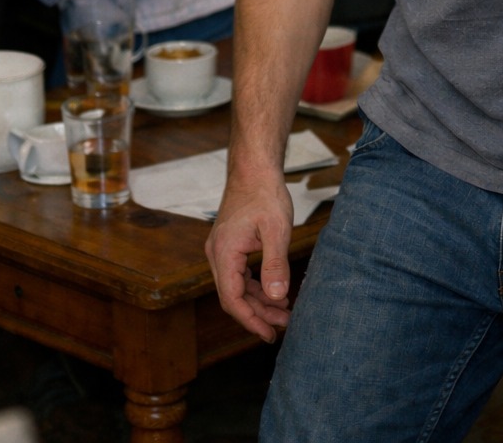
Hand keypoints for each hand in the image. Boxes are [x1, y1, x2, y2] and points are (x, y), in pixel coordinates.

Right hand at [206, 179, 294, 341]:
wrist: (254, 168)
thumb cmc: (265, 194)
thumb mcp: (276, 230)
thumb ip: (275, 265)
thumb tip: (277, 298)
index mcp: (224, 253)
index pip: (232, 299)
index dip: (251, 320)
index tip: (269, 334)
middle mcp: (217, 254)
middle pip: (234, 296)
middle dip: (259, 313)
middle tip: (284, 324)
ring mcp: (222, 249)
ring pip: (237, 286)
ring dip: (259, 301)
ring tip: (284, 311)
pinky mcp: (229, 245)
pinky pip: (239, 274)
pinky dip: (256, 285)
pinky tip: (274, 291)